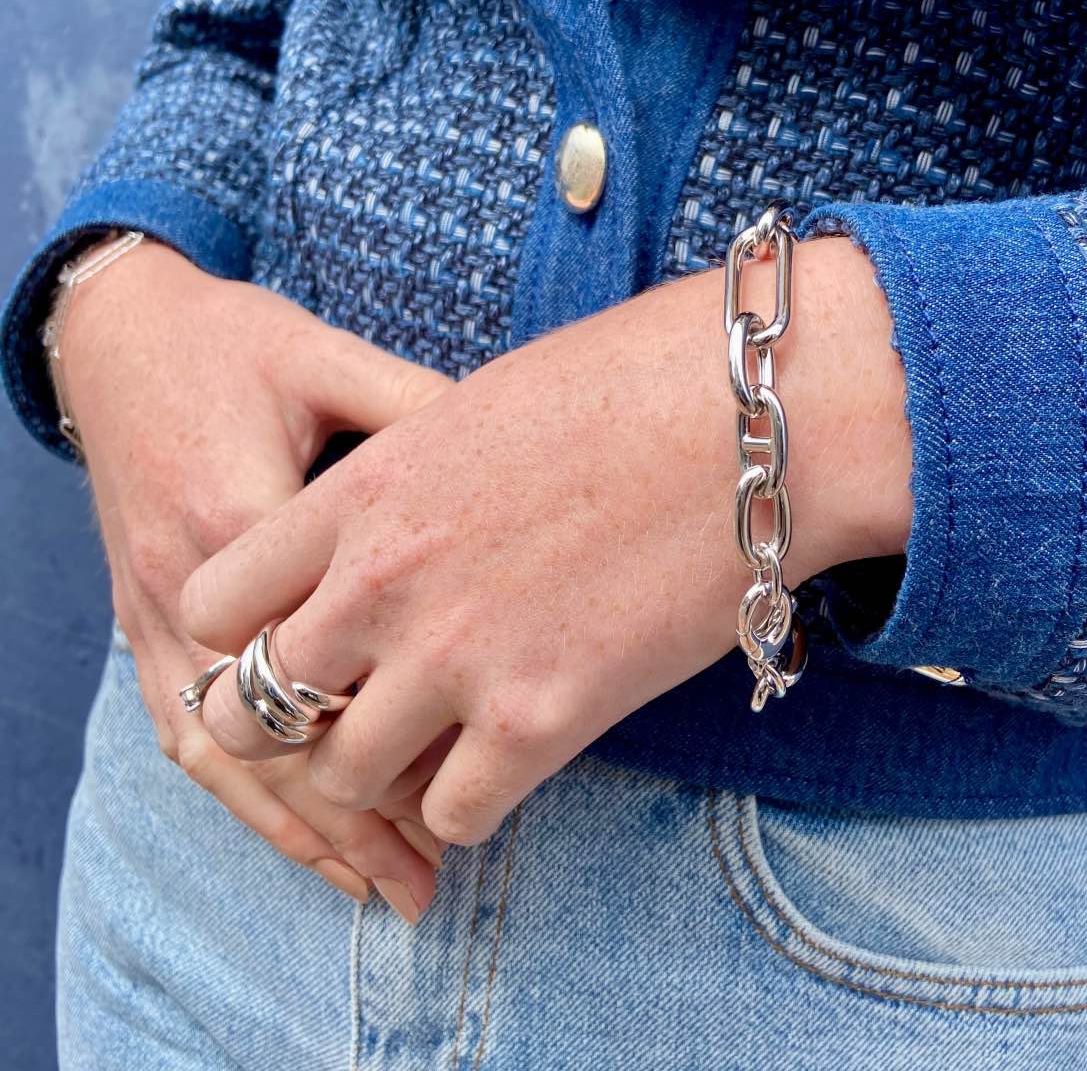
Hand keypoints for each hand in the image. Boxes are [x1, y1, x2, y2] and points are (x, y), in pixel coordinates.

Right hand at [60, 239, 450, 919]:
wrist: (118, 337)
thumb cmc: (234, 344)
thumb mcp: (328, 358)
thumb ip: (416, 412)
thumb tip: (521, 460)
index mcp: (238, 512)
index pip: (320, 650)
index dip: (396, 714)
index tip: (476, 758)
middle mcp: (184, 582)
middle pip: (271, 729)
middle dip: (354, 806)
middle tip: (437, 869)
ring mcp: (151, 612)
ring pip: (225, 754)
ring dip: (301, 830)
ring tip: (380, 887)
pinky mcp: (140, 623)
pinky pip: (180, 735)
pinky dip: (240, 800)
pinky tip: (295, 840)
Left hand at [181, 236, 911, 846]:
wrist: (753, 421)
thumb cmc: (630, 387)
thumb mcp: (479, 409)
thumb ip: (405, 481)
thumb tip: (385, 534)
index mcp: (361, 493)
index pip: (217, 600)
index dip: (244, 632)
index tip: (296, 637)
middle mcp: (383, 584)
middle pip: (255, 709)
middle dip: (292, 721)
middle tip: (351, 710)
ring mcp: (457, 658)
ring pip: (344, 777)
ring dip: (382, 770)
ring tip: (436, 740)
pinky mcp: (543, 721)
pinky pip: (453, 815)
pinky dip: (469, 803)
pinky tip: (508, 758)